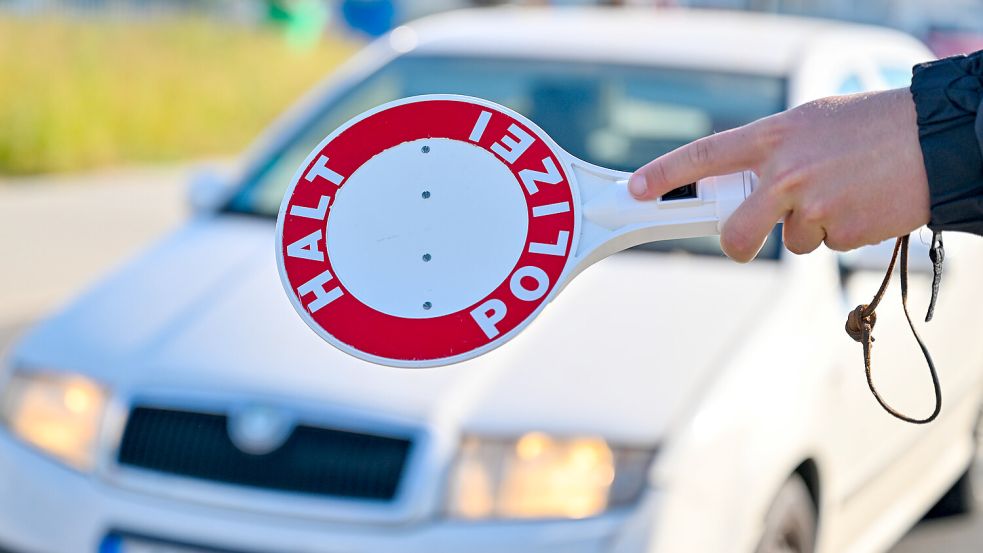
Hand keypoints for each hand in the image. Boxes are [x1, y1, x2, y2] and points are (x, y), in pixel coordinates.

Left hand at [628, 88, 930, 261]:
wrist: (934, 140)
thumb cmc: (873, 126)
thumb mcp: (811, 123)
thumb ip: (773, 150)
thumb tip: (742, 179)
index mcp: (774, 137)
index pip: (704, 155)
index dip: (665, 174)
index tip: (637, 189)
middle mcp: (785, 172)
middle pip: (737, 231)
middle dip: (736, 244)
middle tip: (742, 242)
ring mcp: (811, 205)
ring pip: (790, 240)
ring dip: (808, 228)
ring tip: (842, 194)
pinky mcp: (840, 231)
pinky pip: (825, 244)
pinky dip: (840, 232)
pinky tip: (860, 205)